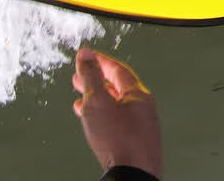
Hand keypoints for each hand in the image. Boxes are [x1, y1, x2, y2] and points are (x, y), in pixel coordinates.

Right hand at [72, 48, 163, 178]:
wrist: (133, 174)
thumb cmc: (119, 139)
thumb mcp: (98, 102)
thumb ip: (91, 78)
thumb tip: (86, 55)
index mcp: (139, 95)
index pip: (119, 70)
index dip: (101, 61)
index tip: (88, 55)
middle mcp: (143, 108)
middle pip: (118, 88)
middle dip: (97, 80)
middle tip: (80, 76)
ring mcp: (141, 126)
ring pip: (116, 106)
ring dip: (97, 100)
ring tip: (80, 98)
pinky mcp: (135, 142)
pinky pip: (116, 122)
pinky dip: (102, 116)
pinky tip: (91, 122)